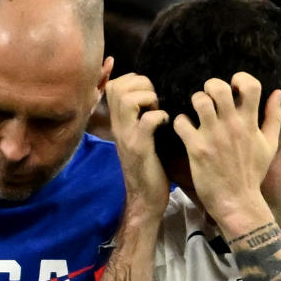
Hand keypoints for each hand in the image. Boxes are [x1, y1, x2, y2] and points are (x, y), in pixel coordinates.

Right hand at [105, 73, 170, 217]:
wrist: (144, 199)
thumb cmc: (148, 167)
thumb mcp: (139, 136)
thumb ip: (140, 116)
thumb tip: (154, 95)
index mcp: (118, 121)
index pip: (114, 84)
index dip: (135, 81)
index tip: (150, 96)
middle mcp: (118, 126)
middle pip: (118, 86)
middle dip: (142, 85)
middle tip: (156, 102)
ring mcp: (127, 137)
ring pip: (128, 99)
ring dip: (148, 99)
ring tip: (159, 111)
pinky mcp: (140, 149)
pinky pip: (147, 121)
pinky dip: (160, 117)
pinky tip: (166, 124)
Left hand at [172, 73, 280, 228]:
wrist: (237, 201)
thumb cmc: (252, 173)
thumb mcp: (269, 144)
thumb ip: (273, 117)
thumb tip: (278, 92)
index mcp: (250, 123)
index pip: (250, 85)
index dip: (240, 79)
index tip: (235, 88)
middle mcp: (231, 126)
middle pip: (218, 87)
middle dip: (211, 86)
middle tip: (210, 97)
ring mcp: (213, 136)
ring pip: (198, 101)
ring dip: (195, 101)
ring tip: (197, 111)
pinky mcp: (196, 148)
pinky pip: (181, 123)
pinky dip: (180, 122)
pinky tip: (185, 129)